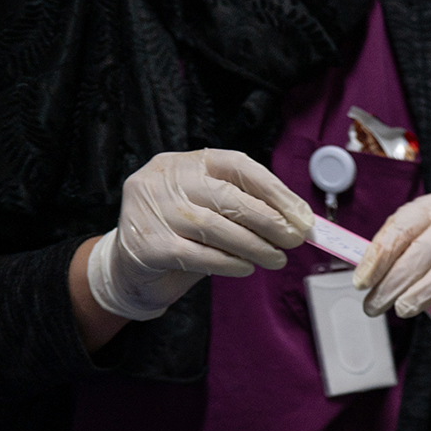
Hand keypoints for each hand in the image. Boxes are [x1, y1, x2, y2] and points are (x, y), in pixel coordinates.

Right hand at [88, 149, 313, 320]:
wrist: (129, 267)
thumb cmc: (179, 234)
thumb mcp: (211, 211)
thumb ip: (246, 209)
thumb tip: (297, 222)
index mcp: (185, 162)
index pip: (237, 165)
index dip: (274, 190)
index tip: (301, 214)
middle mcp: (164, 179)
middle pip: (228, 197)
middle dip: (269, 221)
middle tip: (294, 239)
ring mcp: (152, 210)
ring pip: (215, 227)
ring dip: (254, 246)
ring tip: (276, 259)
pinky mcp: (148, 245)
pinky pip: (198, 254)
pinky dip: (228, 263)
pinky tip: (245, 268)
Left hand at [352, 193, 430, 355]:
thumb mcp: (411, 255)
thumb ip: (391, 259)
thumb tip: (363, 275)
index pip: (401, 228)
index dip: (378, 257)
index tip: (361, 283)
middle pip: (424, 249)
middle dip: (395, 280)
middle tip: (376, 304)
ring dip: (423, 291)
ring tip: (403, 310)